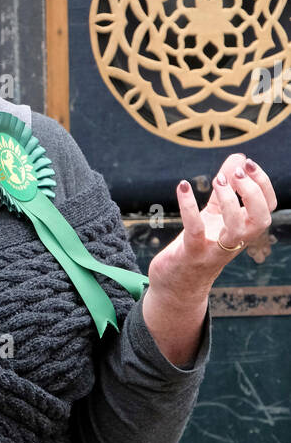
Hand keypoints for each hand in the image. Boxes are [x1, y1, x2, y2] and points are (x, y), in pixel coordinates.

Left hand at [148, 152, 276, 299]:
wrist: (175, 285)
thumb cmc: (197, 246)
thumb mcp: (214, 215)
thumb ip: (226, 187)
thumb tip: (238, 157)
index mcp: (243, 230)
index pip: (267, 207)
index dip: (263, 184)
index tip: (247, 164)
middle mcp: (234, 242)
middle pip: (261, 219)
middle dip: (254, 192)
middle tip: (236, 174)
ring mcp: (214, 250)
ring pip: (236, 230)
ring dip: (230, 202)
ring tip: (217, 180)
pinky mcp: (191, 254)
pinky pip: (195, 231)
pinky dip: (189, 207)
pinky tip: (182, 186)